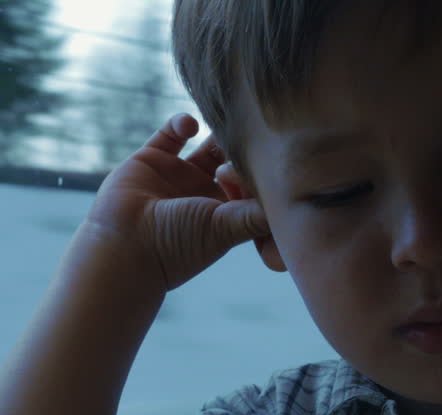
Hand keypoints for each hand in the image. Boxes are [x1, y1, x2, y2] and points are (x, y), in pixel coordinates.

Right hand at [82, 114, 267, 293]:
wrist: (126, 246)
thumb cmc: (180, 244)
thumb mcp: (227, 228)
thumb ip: (258, 214)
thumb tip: (296, 204)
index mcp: (226, 213)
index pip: (254, 185)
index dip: (262, 172)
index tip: (267, 163)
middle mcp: (205, 194)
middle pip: (235, 162)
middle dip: (244, 150)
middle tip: (252, 136)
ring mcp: (179, 176)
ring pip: (208, 144)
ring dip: (220, 134)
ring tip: (228, 126)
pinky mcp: (151, 160)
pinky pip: (171, 133)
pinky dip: (182, 122)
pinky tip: (192, 124)